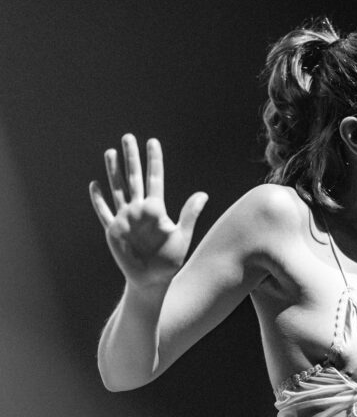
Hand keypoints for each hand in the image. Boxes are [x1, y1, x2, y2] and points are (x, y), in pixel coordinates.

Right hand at [89, 134, 207, 287]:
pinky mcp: (113, 231)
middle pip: (133, 177)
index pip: (155, 178)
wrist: (153, 280)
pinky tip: (94, 185)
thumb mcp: (182, 235)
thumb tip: (202, 194)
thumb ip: (189, 214)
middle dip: (131, 157)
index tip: (152, 142)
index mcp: (156, 209)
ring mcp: (125, 218)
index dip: (153, 160)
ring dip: (113, 171)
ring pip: (117, 189)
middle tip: (128, 137)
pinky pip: (104, 212)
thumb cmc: (169, 260)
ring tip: (110, 152)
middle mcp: (139, 210)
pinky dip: (98, 200)